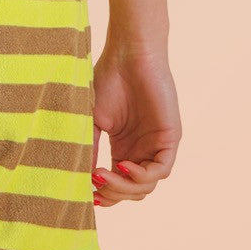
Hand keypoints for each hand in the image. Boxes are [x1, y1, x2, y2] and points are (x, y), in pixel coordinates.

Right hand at [89, 43, 180, 206]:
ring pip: (146, 186)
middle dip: (113, 194)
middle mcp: (142, 150)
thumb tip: (80, 180)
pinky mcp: (170, 138)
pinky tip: (122, 166)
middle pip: (133, 191)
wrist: (127, 55)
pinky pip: (160, 170)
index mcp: (125, 147)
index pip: (119, 184)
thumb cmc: (108, 80)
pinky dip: (141, 176)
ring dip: (124, 188)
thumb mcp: (93, 121)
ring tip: (104, 175)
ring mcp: (157, 145)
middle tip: (95, 187)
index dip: (105, 194)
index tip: (86, 194)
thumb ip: (89, 149)